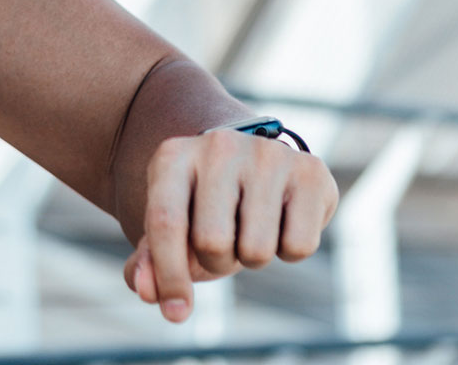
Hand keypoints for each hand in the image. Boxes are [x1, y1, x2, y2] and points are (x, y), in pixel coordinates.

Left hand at [122, 127, 336, 321]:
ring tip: (249, 227)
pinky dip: (289, 251)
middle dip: (215, 262)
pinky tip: (281, 222)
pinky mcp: (311, 170)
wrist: (253, 166)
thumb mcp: (172, 229)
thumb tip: (146, 291)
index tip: (176, 313)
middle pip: (212, 242)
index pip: (165, 222)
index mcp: (173, 156)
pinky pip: (299, 248)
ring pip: (256, 250)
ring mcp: (268, 154)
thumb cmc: (205, 207)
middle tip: (223, 241)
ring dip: (251, 258)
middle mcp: (220, 145)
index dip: (168, 275)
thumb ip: (149, 263)